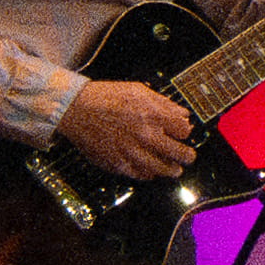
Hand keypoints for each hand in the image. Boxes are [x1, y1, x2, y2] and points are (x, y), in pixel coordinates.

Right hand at [57, 76, 202, 180]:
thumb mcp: (138, 90)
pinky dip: (148, 174)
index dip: (185, 132)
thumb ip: (164, 103)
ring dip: (171, 170)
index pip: (183, 131)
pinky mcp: (117, 163)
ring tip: (175, 170)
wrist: (75, 108)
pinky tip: (151, 172)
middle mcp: (145, 136)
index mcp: (153, 115)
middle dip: (187, 156)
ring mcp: (132, 152)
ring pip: (161, 169)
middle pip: (178, 153)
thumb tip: (183, 114)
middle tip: (188, 157)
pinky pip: (139, 174)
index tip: (183, 133)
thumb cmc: (104, 97)